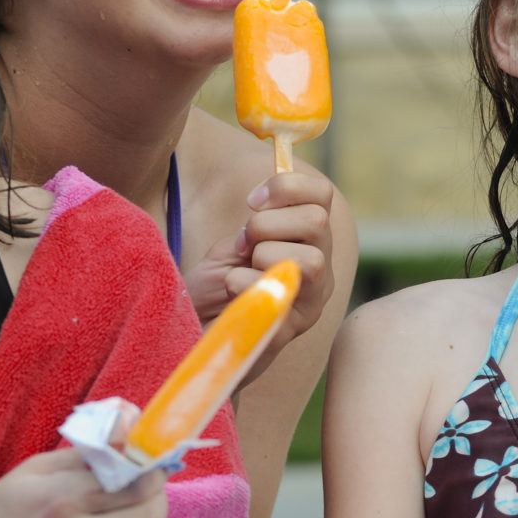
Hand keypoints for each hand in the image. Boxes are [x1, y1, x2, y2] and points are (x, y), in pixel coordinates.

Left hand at [187, 167, 336, 373]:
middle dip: (267, 225)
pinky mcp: (288, 332)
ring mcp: (309, 304)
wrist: (194, 335)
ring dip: (261, 256)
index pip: (322, 195)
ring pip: (309, 259)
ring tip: (240, 271)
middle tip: (244, 243)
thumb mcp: (238, 244)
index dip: (287, 187)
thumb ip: (261, 219)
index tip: (252, 200)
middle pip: (317, 222)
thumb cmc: (216, 290)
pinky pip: (273, 292)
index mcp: (311, 244)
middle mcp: (320, 273)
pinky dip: (241, 284)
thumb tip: (272, 182)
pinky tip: (232, 296)